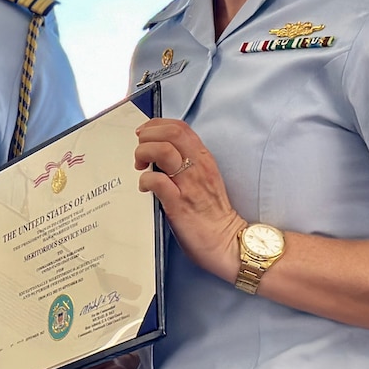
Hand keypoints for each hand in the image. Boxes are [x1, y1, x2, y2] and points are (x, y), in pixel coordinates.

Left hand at [135, 118, 244, 284]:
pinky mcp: (179, 204)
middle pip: (171, 132)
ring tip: (140, 166)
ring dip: (144, 153)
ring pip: (163, 150)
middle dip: (148, 135)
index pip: (180, 127)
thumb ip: (187, 164)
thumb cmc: (212, 214)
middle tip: (140, 149)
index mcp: (204, 159)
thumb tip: (159, 155)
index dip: (157, 125)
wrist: (228, 243)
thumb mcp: (203, 179)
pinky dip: (145, 180)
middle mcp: (198, 167)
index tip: (145, 133)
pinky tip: (144, 187)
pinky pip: (158, 181)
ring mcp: (189, 184)